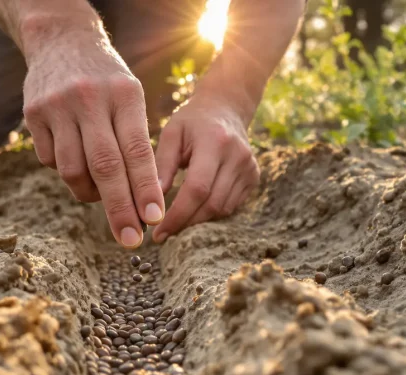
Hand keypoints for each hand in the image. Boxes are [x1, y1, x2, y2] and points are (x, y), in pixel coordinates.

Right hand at [22, 32, 164, 248]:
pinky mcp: (33, 114)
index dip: (145, 189)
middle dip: (119, 209)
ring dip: (89, 193)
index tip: (154, 219)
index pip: (137, 151)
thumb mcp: (129, 96)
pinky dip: (66, 171)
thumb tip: (141, 199)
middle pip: (105, 167)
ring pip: (73, 170)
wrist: (61, 39)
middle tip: (131, 240)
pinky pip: (51, 161)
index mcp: (124, 95)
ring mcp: (58, 106)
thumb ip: (133, 141)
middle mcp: (90, 99)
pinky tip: (75, 159)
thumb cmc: (106, 79)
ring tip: (99, 193)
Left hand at [152, 95, 259, 243]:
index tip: (158, 233)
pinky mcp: (254, 177)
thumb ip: (161, 165)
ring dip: (198, 221)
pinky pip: (231, 206)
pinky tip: (194, 210)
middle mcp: (238, 156)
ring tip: (176, 223)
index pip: (197, 189)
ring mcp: (250, 168)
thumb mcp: (171, 134)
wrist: (225, 108)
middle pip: (212, 204)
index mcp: (215, 142)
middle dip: (186, 224)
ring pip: (223, 209)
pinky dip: (211, 213)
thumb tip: (151, 202)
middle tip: (163, 235)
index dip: (178, 215)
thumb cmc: (191, 122)